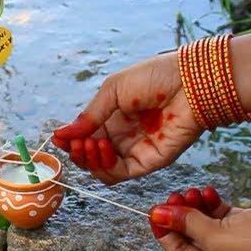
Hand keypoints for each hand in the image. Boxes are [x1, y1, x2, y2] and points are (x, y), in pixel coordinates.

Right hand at [51, 51, 202, 184]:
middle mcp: (123, 137)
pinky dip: (105, 166)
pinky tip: (103, 148)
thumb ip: (89, 116)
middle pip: (91, 156)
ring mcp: (136, 150)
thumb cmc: (155, 77)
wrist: (191, 82)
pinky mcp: (150, 161)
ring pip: (102, 169)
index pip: (86, 137)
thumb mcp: (113, 90)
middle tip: (75, 142)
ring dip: (89, 160)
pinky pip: (120, 174)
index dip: (71, 140)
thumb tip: (60, 134)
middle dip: (77, 152)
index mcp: (113, 117)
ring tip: (89, 144)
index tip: (59, 138)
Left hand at [148, 187, 250, 250]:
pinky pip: (220, 215)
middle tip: (174, 195)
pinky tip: (208, 192)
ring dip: (195, 206)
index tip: (155, 211)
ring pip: (204, 223)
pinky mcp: (247, 226)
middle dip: (180, 215)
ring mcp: (236, 245)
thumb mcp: (216, 237)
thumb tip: (157, 214)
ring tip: (192, 191)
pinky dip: (212, 203)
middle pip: (190, 238)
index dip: (165, 233)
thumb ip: (185, 224)